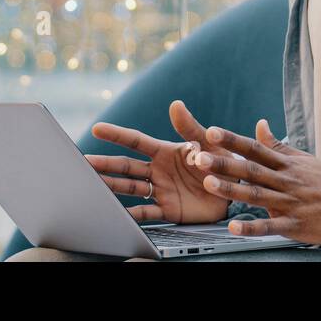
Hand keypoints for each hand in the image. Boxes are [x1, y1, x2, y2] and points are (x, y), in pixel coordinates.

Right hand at [85, 100, 239, 224]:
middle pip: (126, 166)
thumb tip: (176, 104)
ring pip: (130, 188)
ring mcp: (161, 190)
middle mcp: (158, 170)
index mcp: (166, 152)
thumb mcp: (209, 142)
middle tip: (84, 163)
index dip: (117, 134)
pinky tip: (116, 215)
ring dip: (111, 187)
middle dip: (105, 164)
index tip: (97, 129)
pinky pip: (147, 213)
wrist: (237, 190)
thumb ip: (191, 127)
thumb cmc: (222, 161)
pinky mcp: (169, 210)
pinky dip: (131, 215)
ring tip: (91, 187)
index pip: (136, 141)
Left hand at [192, 119, 320, 245]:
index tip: (212, 132)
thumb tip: (259, 124)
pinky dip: (252, 227)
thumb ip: (277, 145)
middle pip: (251, 171)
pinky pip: (270, 227)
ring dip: (232, 191)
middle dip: (224, 163)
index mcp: (285, 164)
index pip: (255, 149)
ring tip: (209, 184)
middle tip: (200, 157)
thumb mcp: (302, 159)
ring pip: (257, 196)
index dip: (233, 140)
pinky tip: (234, 227)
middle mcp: (285, 181)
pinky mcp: (293, 225)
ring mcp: (289, 203)